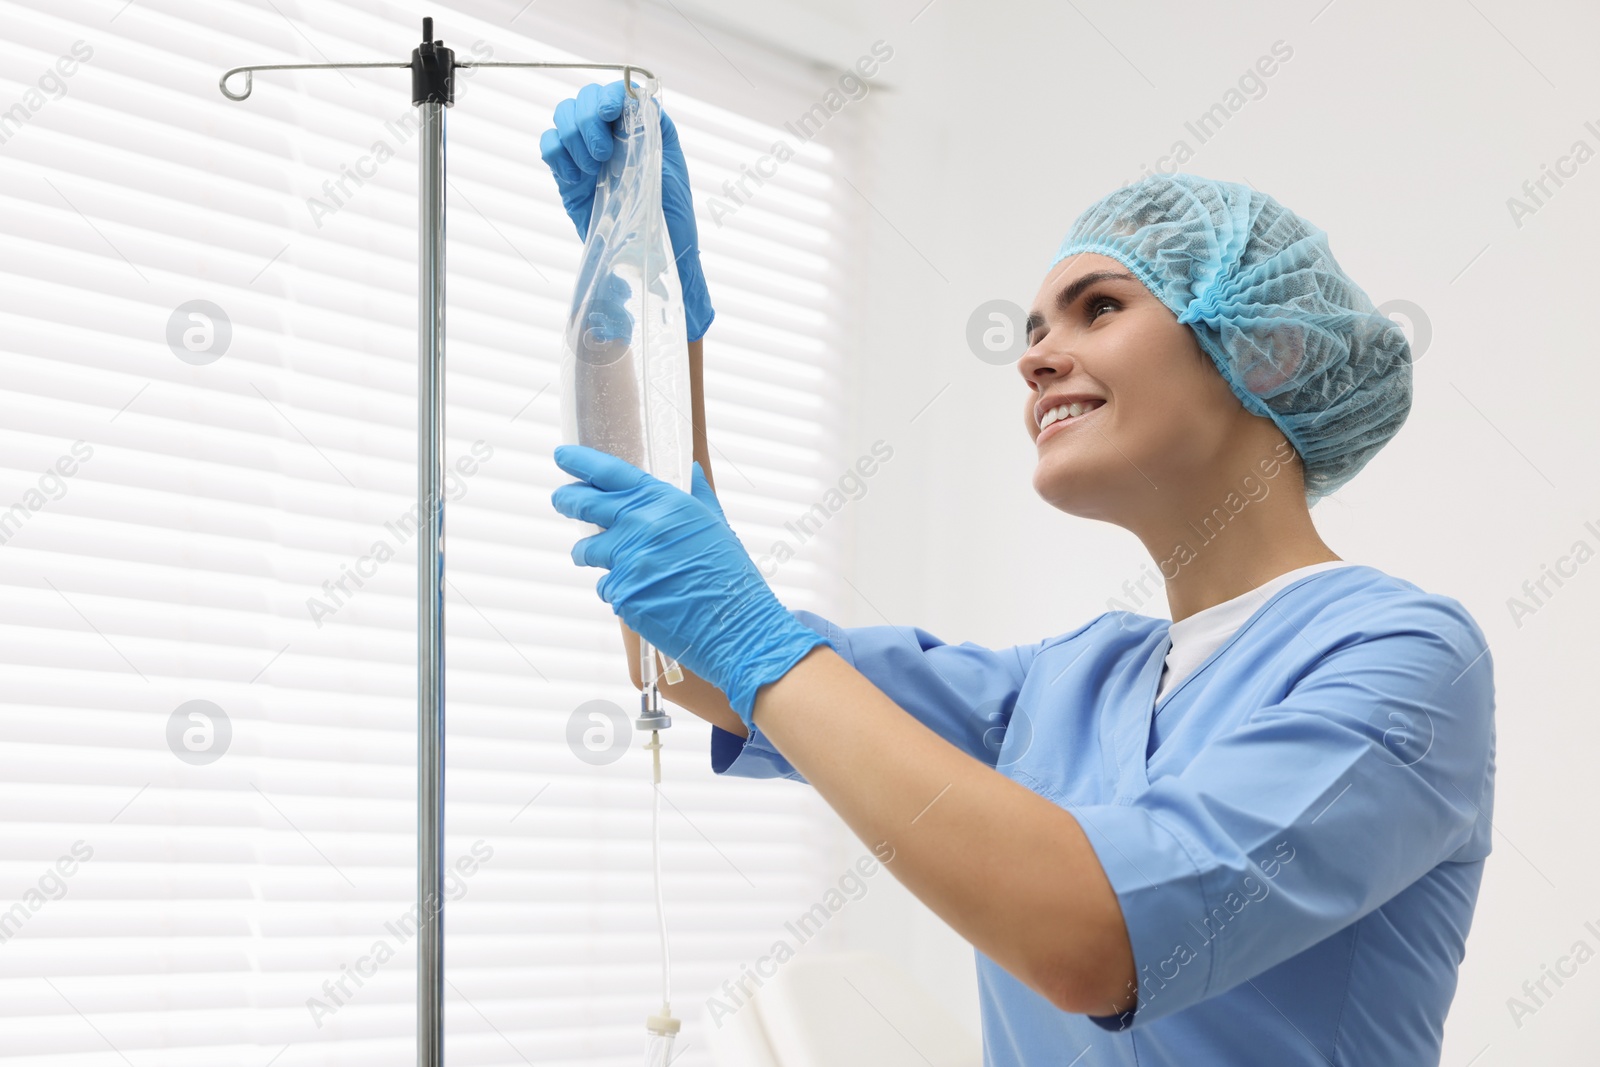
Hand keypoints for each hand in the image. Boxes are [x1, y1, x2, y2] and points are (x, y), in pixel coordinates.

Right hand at [540, 81, 714, 341]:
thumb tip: (635, 97)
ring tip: (594, 170)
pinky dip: (557, 155)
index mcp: (640, 128)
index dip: (610, 94)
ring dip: (574, 137)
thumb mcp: (672, 167)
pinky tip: (578, 178)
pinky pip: (550, 148)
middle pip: (584, 100)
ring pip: (563, 118)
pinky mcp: (568, 177)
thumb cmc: (671, 215)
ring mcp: (586, 155)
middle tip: (603, 155)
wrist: (655, 256)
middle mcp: (611, 136)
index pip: (616, 92)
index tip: (612, 111)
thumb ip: (653, 130)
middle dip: (588, 119)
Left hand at [550, 444, 828, 724]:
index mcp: (665, 503)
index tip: (562, 455)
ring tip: (607, 559)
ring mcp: (628, 561)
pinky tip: (644, 594)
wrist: (736, 626)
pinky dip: (618, 589)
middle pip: (583, 506)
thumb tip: (691, 469)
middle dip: (567, 501)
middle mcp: (641, 526)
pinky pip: (605, 587)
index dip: (581, 462)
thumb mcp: (717, 524)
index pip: (611, 474)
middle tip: (561, 499)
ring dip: (588, 554)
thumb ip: (697, 495)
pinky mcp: (621, 594)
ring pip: (586, 552)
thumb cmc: (730, 574)